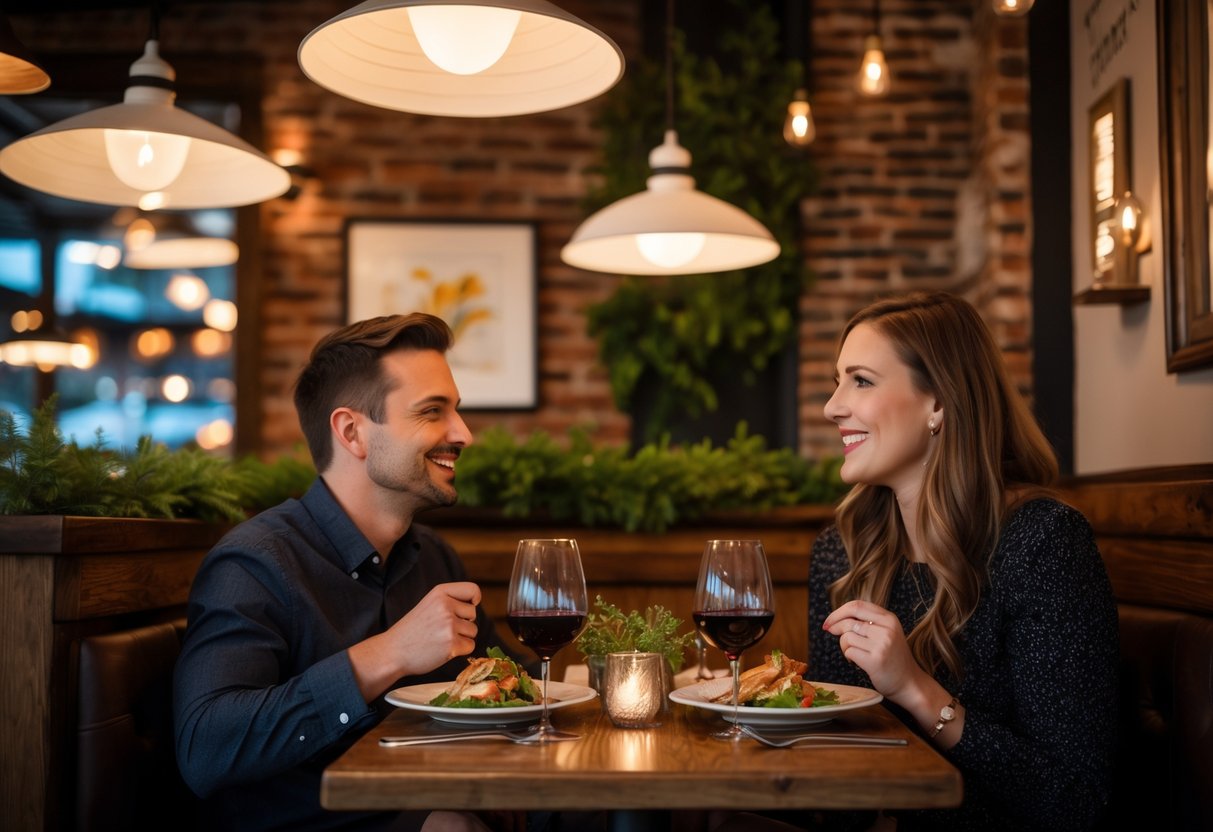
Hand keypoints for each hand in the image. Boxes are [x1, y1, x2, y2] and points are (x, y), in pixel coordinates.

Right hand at [349, 581, 481, 699]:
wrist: (392, 652)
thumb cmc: (412, 630)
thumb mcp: (429, 605)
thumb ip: (449, 601)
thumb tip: (474, 604)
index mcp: (440, 593)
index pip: (472, 589)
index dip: (474, 599)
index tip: (470, 606)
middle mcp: (445, 606)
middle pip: (473, 613)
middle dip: (463, 623)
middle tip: (442, 629)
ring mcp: (449, 625)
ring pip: (473, 631)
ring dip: (461, 637)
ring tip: (440, 639)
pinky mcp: (451, 644)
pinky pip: (470, 646)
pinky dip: (460, 650)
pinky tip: (443, 650)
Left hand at [822, 600, 923, 703]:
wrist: (910, 683)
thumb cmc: (893, 657)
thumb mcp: (887, 632)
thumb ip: (868, 622)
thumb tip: (835, 619)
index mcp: (889, 618)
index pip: (857, 605)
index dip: (838, 611)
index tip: (829, 620)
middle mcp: (887, 629)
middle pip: (849, 621)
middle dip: (834, 626)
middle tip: (830, 632)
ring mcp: (882, 645)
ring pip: (847, 636)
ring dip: (844, 646)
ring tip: (853, 653)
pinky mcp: (875, 661)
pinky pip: (849, 651)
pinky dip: (848, 656)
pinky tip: (856, 661)